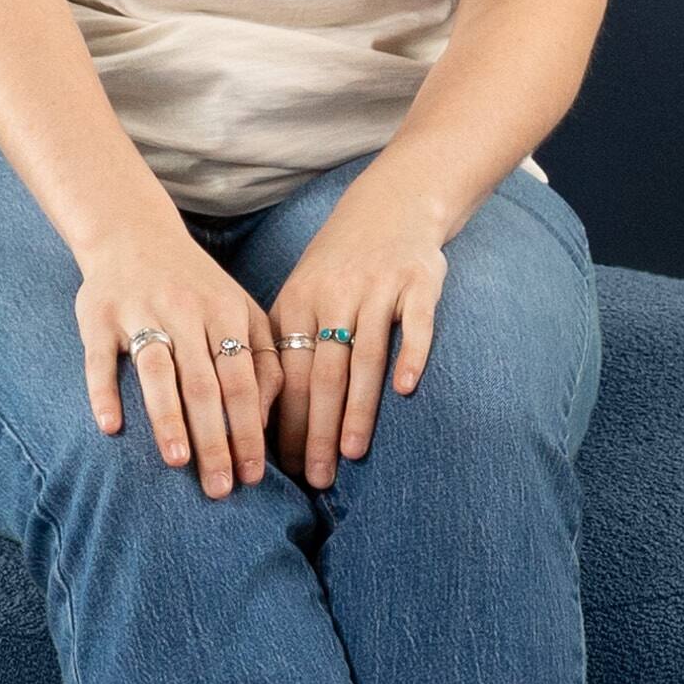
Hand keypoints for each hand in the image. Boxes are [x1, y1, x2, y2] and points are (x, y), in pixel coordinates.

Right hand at [76, 225, 282, 495]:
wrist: (132, 233)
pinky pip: (99, 359)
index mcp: (226, 312)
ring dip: (168, 418)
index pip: (242, 381)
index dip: (248, 430)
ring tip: (177, 462)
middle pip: (204, 384)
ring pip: (157, 371)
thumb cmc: (195, 286)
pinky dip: (104, 391)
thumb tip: (266, 420)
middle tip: (219, 489)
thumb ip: (263, 359)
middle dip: (214, 440)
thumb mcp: (240, 310)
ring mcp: (140, 311)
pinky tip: (111, 427)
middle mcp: (185, 311)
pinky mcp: (98, 316)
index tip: (253, 477)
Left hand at [271, 173, 450, 487]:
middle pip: (322, 373)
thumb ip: (285, 348)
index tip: (283, 469)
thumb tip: (264, 420)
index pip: (287, 373)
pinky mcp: (420, 282)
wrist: (391, 205)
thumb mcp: (301, 296)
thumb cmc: (338, 267)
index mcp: (297, 303)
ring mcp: (378, 287)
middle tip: (315, 477)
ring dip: (357, 407)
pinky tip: (406, 392)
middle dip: (315, 429)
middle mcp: (334, 295)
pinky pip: (416, 324)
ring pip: (364, 355)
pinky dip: (411, 355)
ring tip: (351, 453)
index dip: (285, 422)